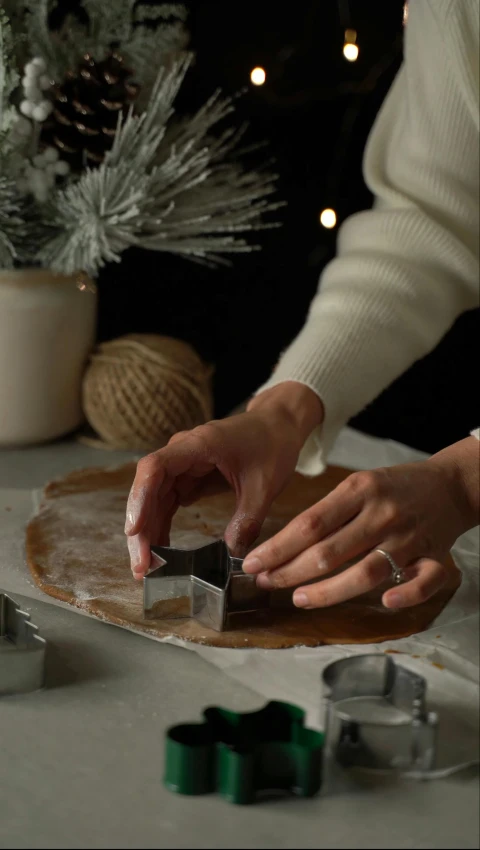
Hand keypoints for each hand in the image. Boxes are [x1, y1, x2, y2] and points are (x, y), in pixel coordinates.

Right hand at [125, 383, 323, 578]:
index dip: (140, 498)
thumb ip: (248, 519)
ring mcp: (182, 466)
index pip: (156, 467)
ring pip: (153, 500)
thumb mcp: (265, 485)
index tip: (134, 529)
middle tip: (141, 566)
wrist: (278, 426)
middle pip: (148, 489)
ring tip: (145, 568)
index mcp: (199, 445)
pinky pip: (167, 503)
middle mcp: (182, 453)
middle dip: (141, 529)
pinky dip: (162, 527)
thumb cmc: (272, 445)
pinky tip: (160, 553)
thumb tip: (233, 555)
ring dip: (147, 533)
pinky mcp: (187, 478)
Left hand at [243, 437, 478, 609]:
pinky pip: (424, 581)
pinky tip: (384, 602)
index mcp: (360, 489)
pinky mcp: (436, 556)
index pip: (310, 523)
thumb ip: (328, 511)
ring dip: (328, 591)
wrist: (450, 485)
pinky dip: (406, 593)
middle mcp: (383, 513)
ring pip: (366, 571)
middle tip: (266, 582)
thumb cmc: (395, 487)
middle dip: (290, 571)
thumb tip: (284, 544)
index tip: (253, 562)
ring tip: (298, 598)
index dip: (278, 547)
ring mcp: (410, 537)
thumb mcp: (359, 484)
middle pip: (330, 551)